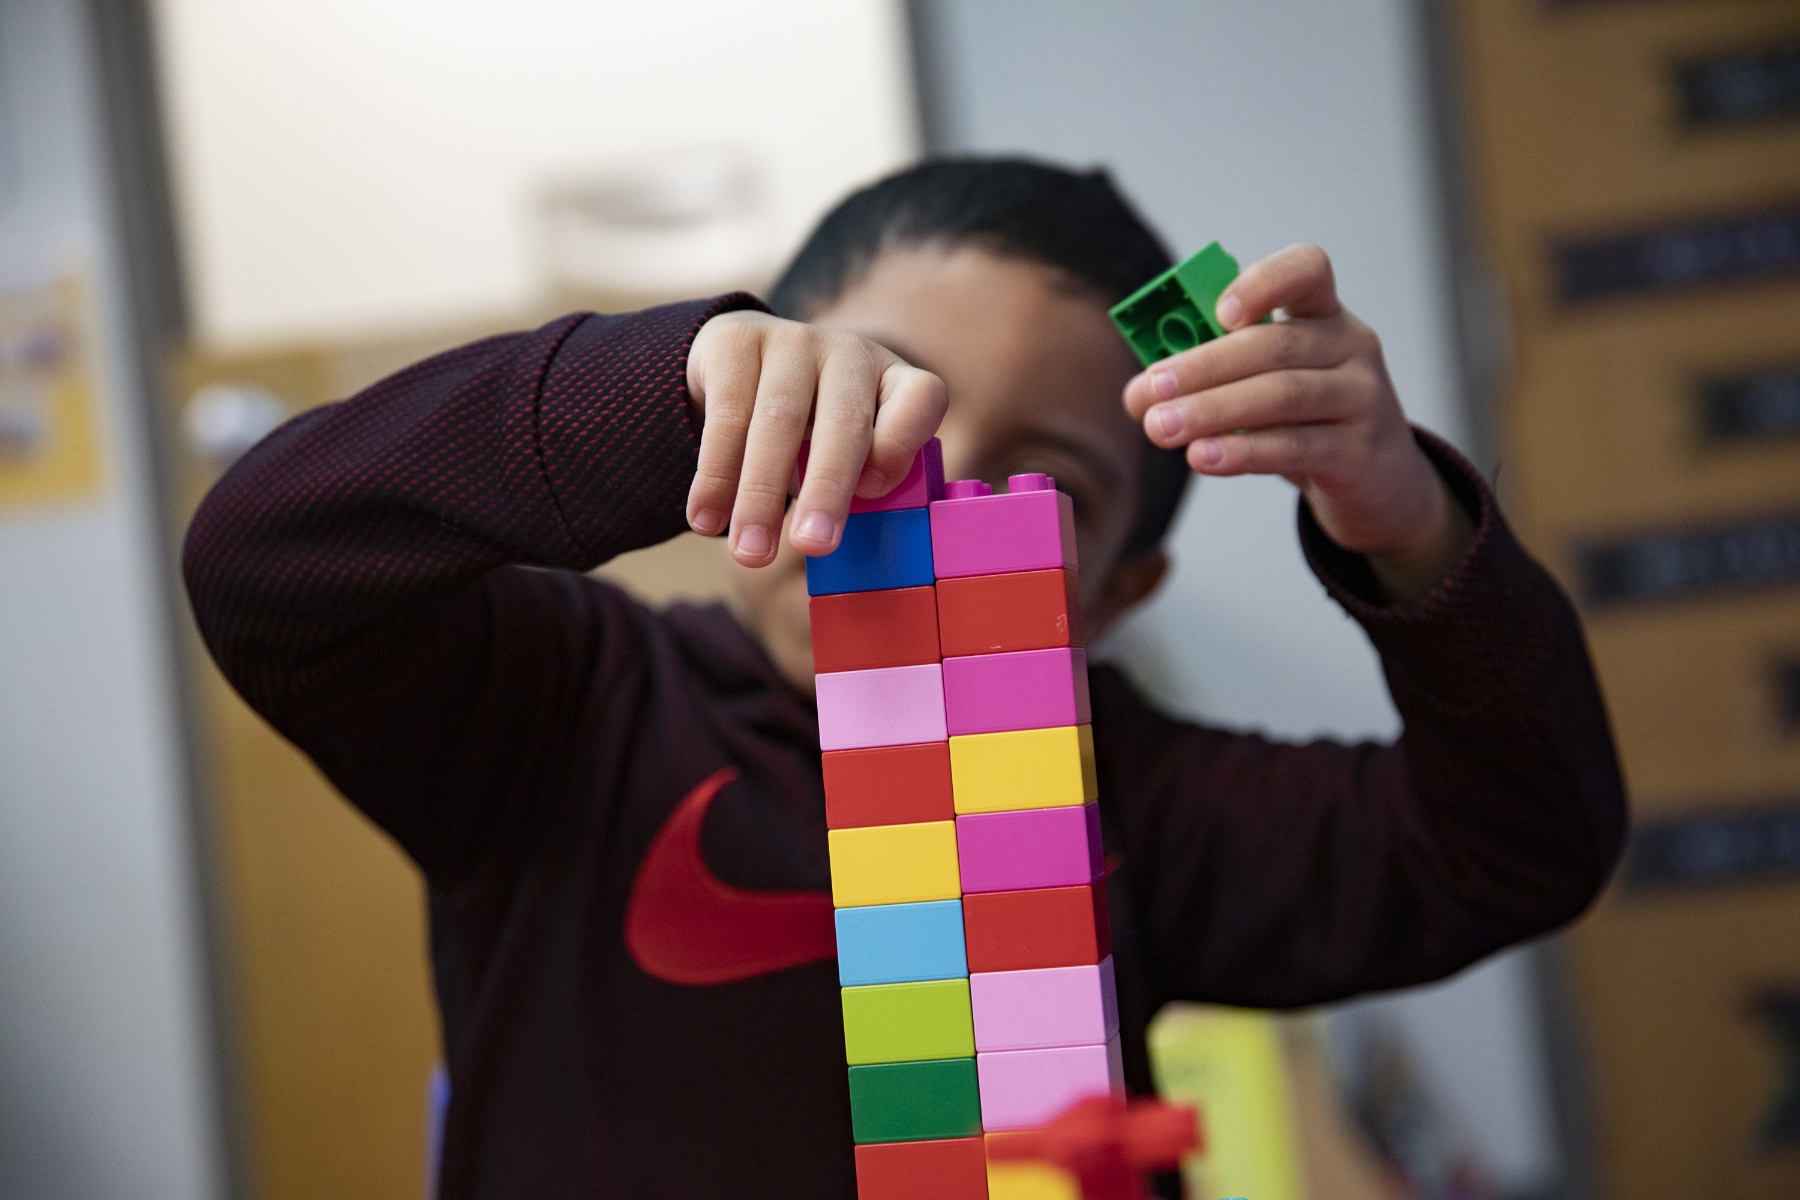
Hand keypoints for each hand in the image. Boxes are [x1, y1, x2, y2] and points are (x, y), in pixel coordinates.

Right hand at [686, 310, 946, 566]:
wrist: (737, 364)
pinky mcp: (738, 341)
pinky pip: (726, 415)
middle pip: (845, 421)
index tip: (875, 491)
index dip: (903, 442)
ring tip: (751, 555)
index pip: (921, 398)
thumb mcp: (846, 452)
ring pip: (778, 421)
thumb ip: (859, 489)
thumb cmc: (810, 430)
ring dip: (760, 495)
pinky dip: (715, 476)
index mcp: (894, 381)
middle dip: (827, 489)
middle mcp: (850, 354)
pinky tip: (705, 520)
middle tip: (812, 547)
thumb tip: (855, 560)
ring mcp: (794, 341)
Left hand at [1120, 244, 1472, 600]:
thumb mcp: (1267, 385)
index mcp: (1323, 314)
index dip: (1262, 283)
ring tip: (1161, 428)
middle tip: (1149, 390)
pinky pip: (1294, 447)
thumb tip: (1140, 393)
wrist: (1379, 484)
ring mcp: (1363, 397)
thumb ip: (1215, 376)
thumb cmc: (1307, 421)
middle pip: (1274, 345)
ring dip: (1212, 411)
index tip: (1216, 312)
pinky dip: (1243, 452)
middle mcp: (1351, 345)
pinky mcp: (1360, 452)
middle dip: (1202, 366)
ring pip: (1281, 395)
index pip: (1307, 270)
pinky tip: (1203, 458)